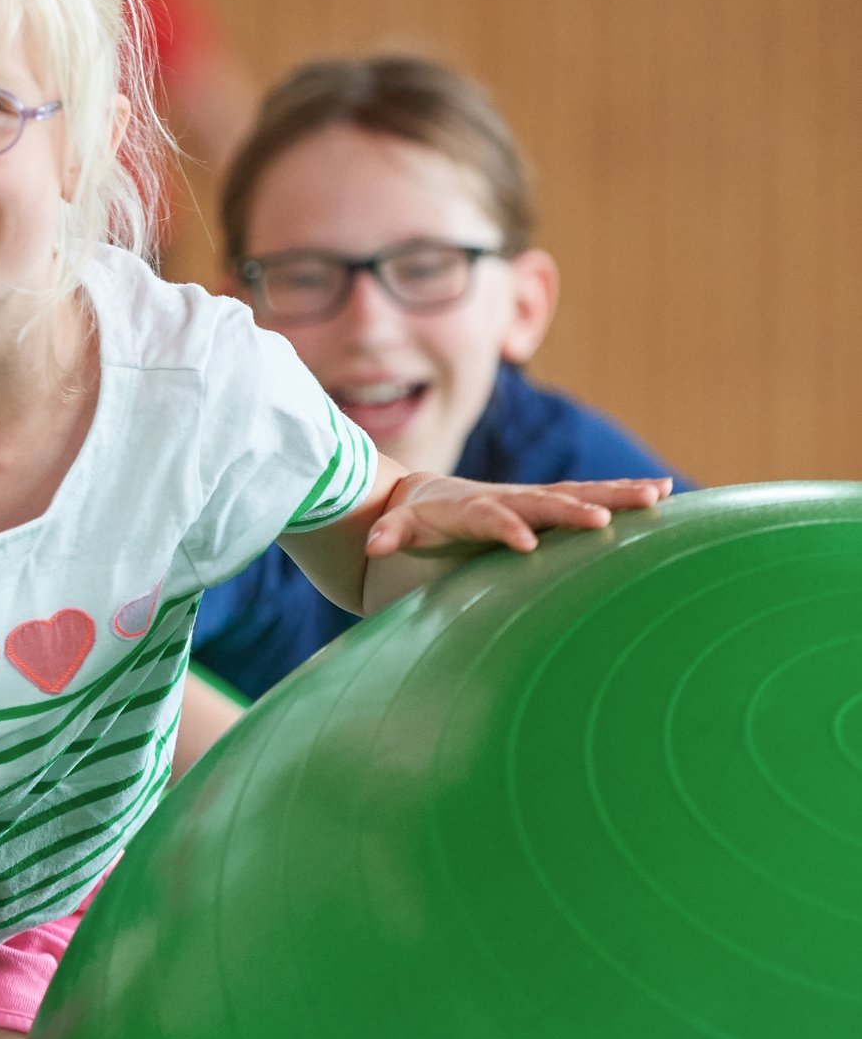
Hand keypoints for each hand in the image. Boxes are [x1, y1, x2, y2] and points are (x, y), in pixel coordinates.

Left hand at [364, 473, 672, 557]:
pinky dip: (624, 493)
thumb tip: (371, 545)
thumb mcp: (398, 529)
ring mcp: (534, 498)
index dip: (505, 527)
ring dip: (614, 495)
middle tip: (603, 520)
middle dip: (572, 510)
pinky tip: (666, 494)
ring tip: (657, 496)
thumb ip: (388, 535)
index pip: (489, 516)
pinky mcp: (552, 503)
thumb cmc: (413, 521)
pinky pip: (592, 496)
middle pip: (543, 501)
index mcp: (471, 508)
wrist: (425, 496)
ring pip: (578, 493)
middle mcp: (509, 497)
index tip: (524, 543)